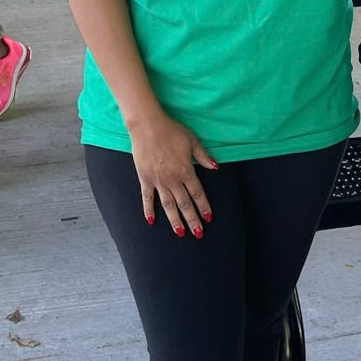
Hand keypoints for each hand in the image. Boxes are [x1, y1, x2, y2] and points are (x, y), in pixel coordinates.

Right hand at [128, 112, 217, 237]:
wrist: (148, 127)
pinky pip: (147, 198)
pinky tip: (151, 221)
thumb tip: (215, 168)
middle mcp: (172, 179)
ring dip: (175, 220)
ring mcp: (157, 181)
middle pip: (184, 204)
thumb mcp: (192, 141)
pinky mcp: (144, 179)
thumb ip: (203, 157)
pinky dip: (148, 210)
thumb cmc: (172, 131)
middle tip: (198, 233)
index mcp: (186, 170)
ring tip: (180, 233)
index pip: (197, 193)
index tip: (208, 218)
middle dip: (192, 219)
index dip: (204, 206)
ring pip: (168, 205)